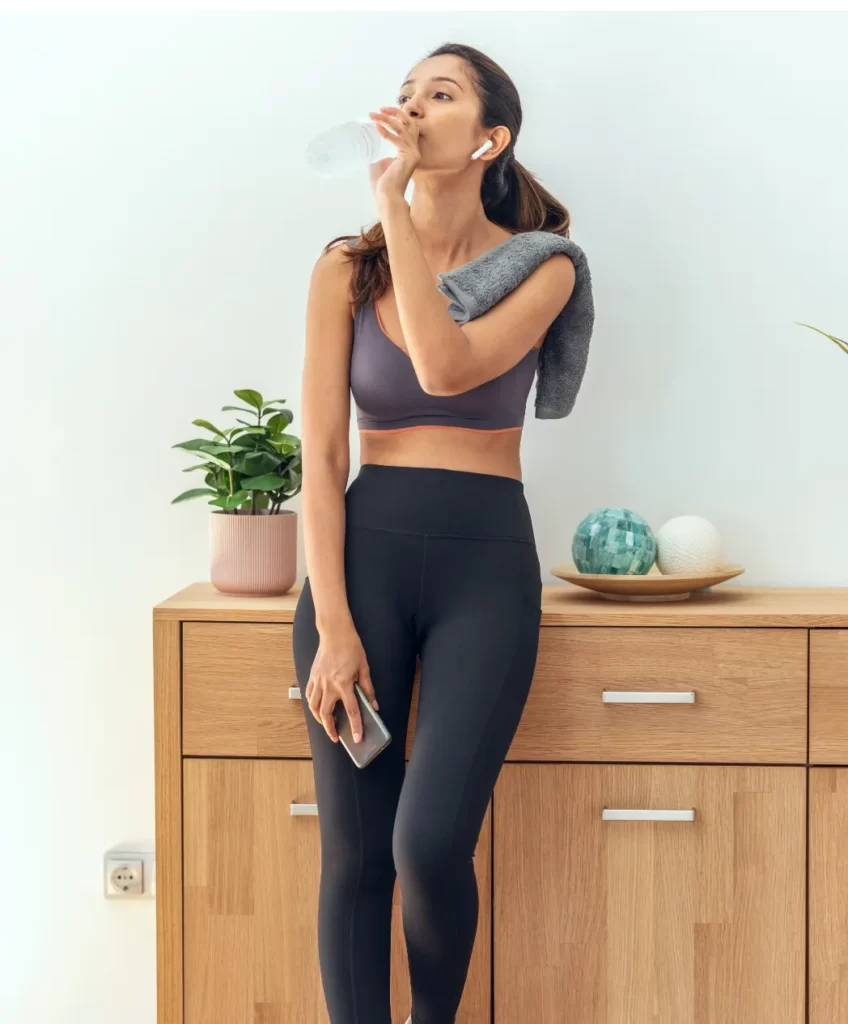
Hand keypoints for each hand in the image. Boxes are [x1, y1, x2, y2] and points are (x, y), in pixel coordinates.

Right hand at [304, 623, 378, 743]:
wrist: (335, 632)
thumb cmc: (351, 647)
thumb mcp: (364, 667)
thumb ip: (368, 688)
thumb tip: (373, 705)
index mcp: (344, 683)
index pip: (351, 710)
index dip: (355, 726)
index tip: (357, 738)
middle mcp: (328, 685)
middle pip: (326, 714)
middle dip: (330, 729)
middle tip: (336, 737)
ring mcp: (318, 681)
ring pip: (314, 707)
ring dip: (319, 719)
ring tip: (326, 725)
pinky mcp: (312, 676)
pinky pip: (309, 695)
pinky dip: (312, 704)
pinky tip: (317, 708)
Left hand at [367, 106, 421, 208]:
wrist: (387, 197)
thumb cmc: (383, 185)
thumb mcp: (378, 163)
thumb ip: (378, 153)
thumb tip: (369, 145)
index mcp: (409, 152)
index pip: (407, 127)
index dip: (397, 116)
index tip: (382, 111)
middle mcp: (414, 150)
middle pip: (408, 123)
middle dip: (394, 113)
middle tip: (380, 109)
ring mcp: (414, 153)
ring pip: (402, 128)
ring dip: (387, 120)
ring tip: (374, 115)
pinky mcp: (409, 157)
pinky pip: (398, 139)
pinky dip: (387, 132)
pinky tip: (377, 126)